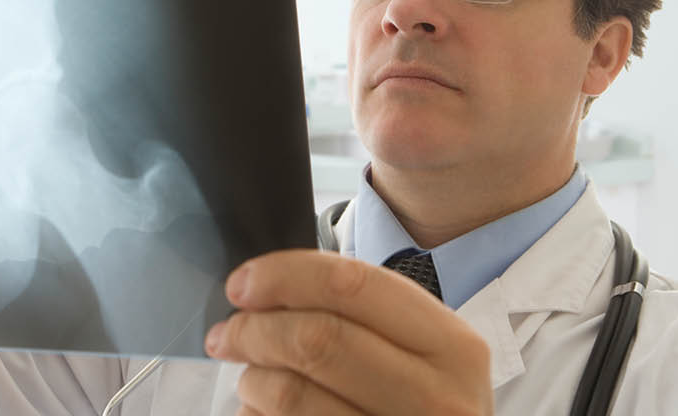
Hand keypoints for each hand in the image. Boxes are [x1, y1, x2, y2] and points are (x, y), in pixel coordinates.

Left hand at [205, 250, 492, 414]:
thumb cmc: (420, 402)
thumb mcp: (419, 351)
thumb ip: (355, 313)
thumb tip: (260, 290)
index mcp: (451, 346)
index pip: (351, 286)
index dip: (283, 276)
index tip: (242, 284)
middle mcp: (436, 399)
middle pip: (316, 339)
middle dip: (254, 329)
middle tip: (226, 334)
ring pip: (291, 394)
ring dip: (252, 381)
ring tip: (252, 380)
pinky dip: (257, 414)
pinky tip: (264, 411)